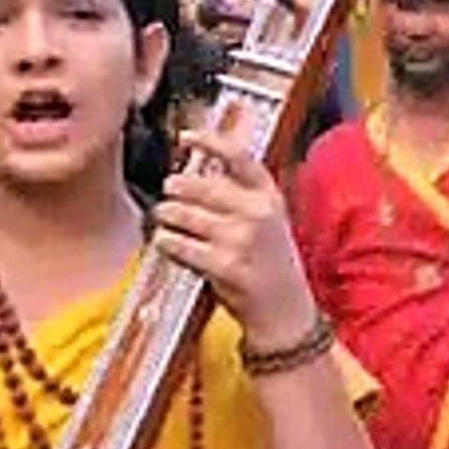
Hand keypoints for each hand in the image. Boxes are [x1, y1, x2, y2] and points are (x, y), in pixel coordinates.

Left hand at [153, 129, 317, 344]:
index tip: (186, 137)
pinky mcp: (223, 265)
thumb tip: (198, 169)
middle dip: (176, 188)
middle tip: (169, 192)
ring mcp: (240, 239)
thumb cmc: (271, 264)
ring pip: (182, 214)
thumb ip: (241, 195)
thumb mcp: (269, 221)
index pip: (238, 157)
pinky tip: (166, 243)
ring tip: (164, 218)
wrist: (285, 311)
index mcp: (269, 197)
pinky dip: (165, 242)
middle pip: (199, 186)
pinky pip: (177, 244)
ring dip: (165, 215)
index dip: (210, 142)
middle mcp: (257, 213)